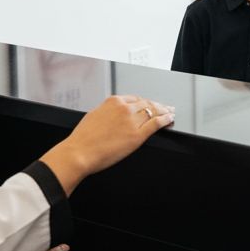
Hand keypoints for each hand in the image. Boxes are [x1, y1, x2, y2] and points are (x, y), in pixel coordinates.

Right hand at [43, 95, 173, 191]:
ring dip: (164, 111)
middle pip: (146, 104)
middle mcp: (124, 108)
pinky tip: (169, 119)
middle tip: (165, 107)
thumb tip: (114, 115)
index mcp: (113, 102)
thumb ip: (107, 112)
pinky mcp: (137, 135)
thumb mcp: (94, 116)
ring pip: (153, 111)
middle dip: (157, 105)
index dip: (145, 102)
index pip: (135, 98)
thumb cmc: (82, 139)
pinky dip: (165, 119)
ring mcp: (132, 121)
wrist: (79, 152)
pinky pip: (156, 123)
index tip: (149, 104)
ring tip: (170, 113)